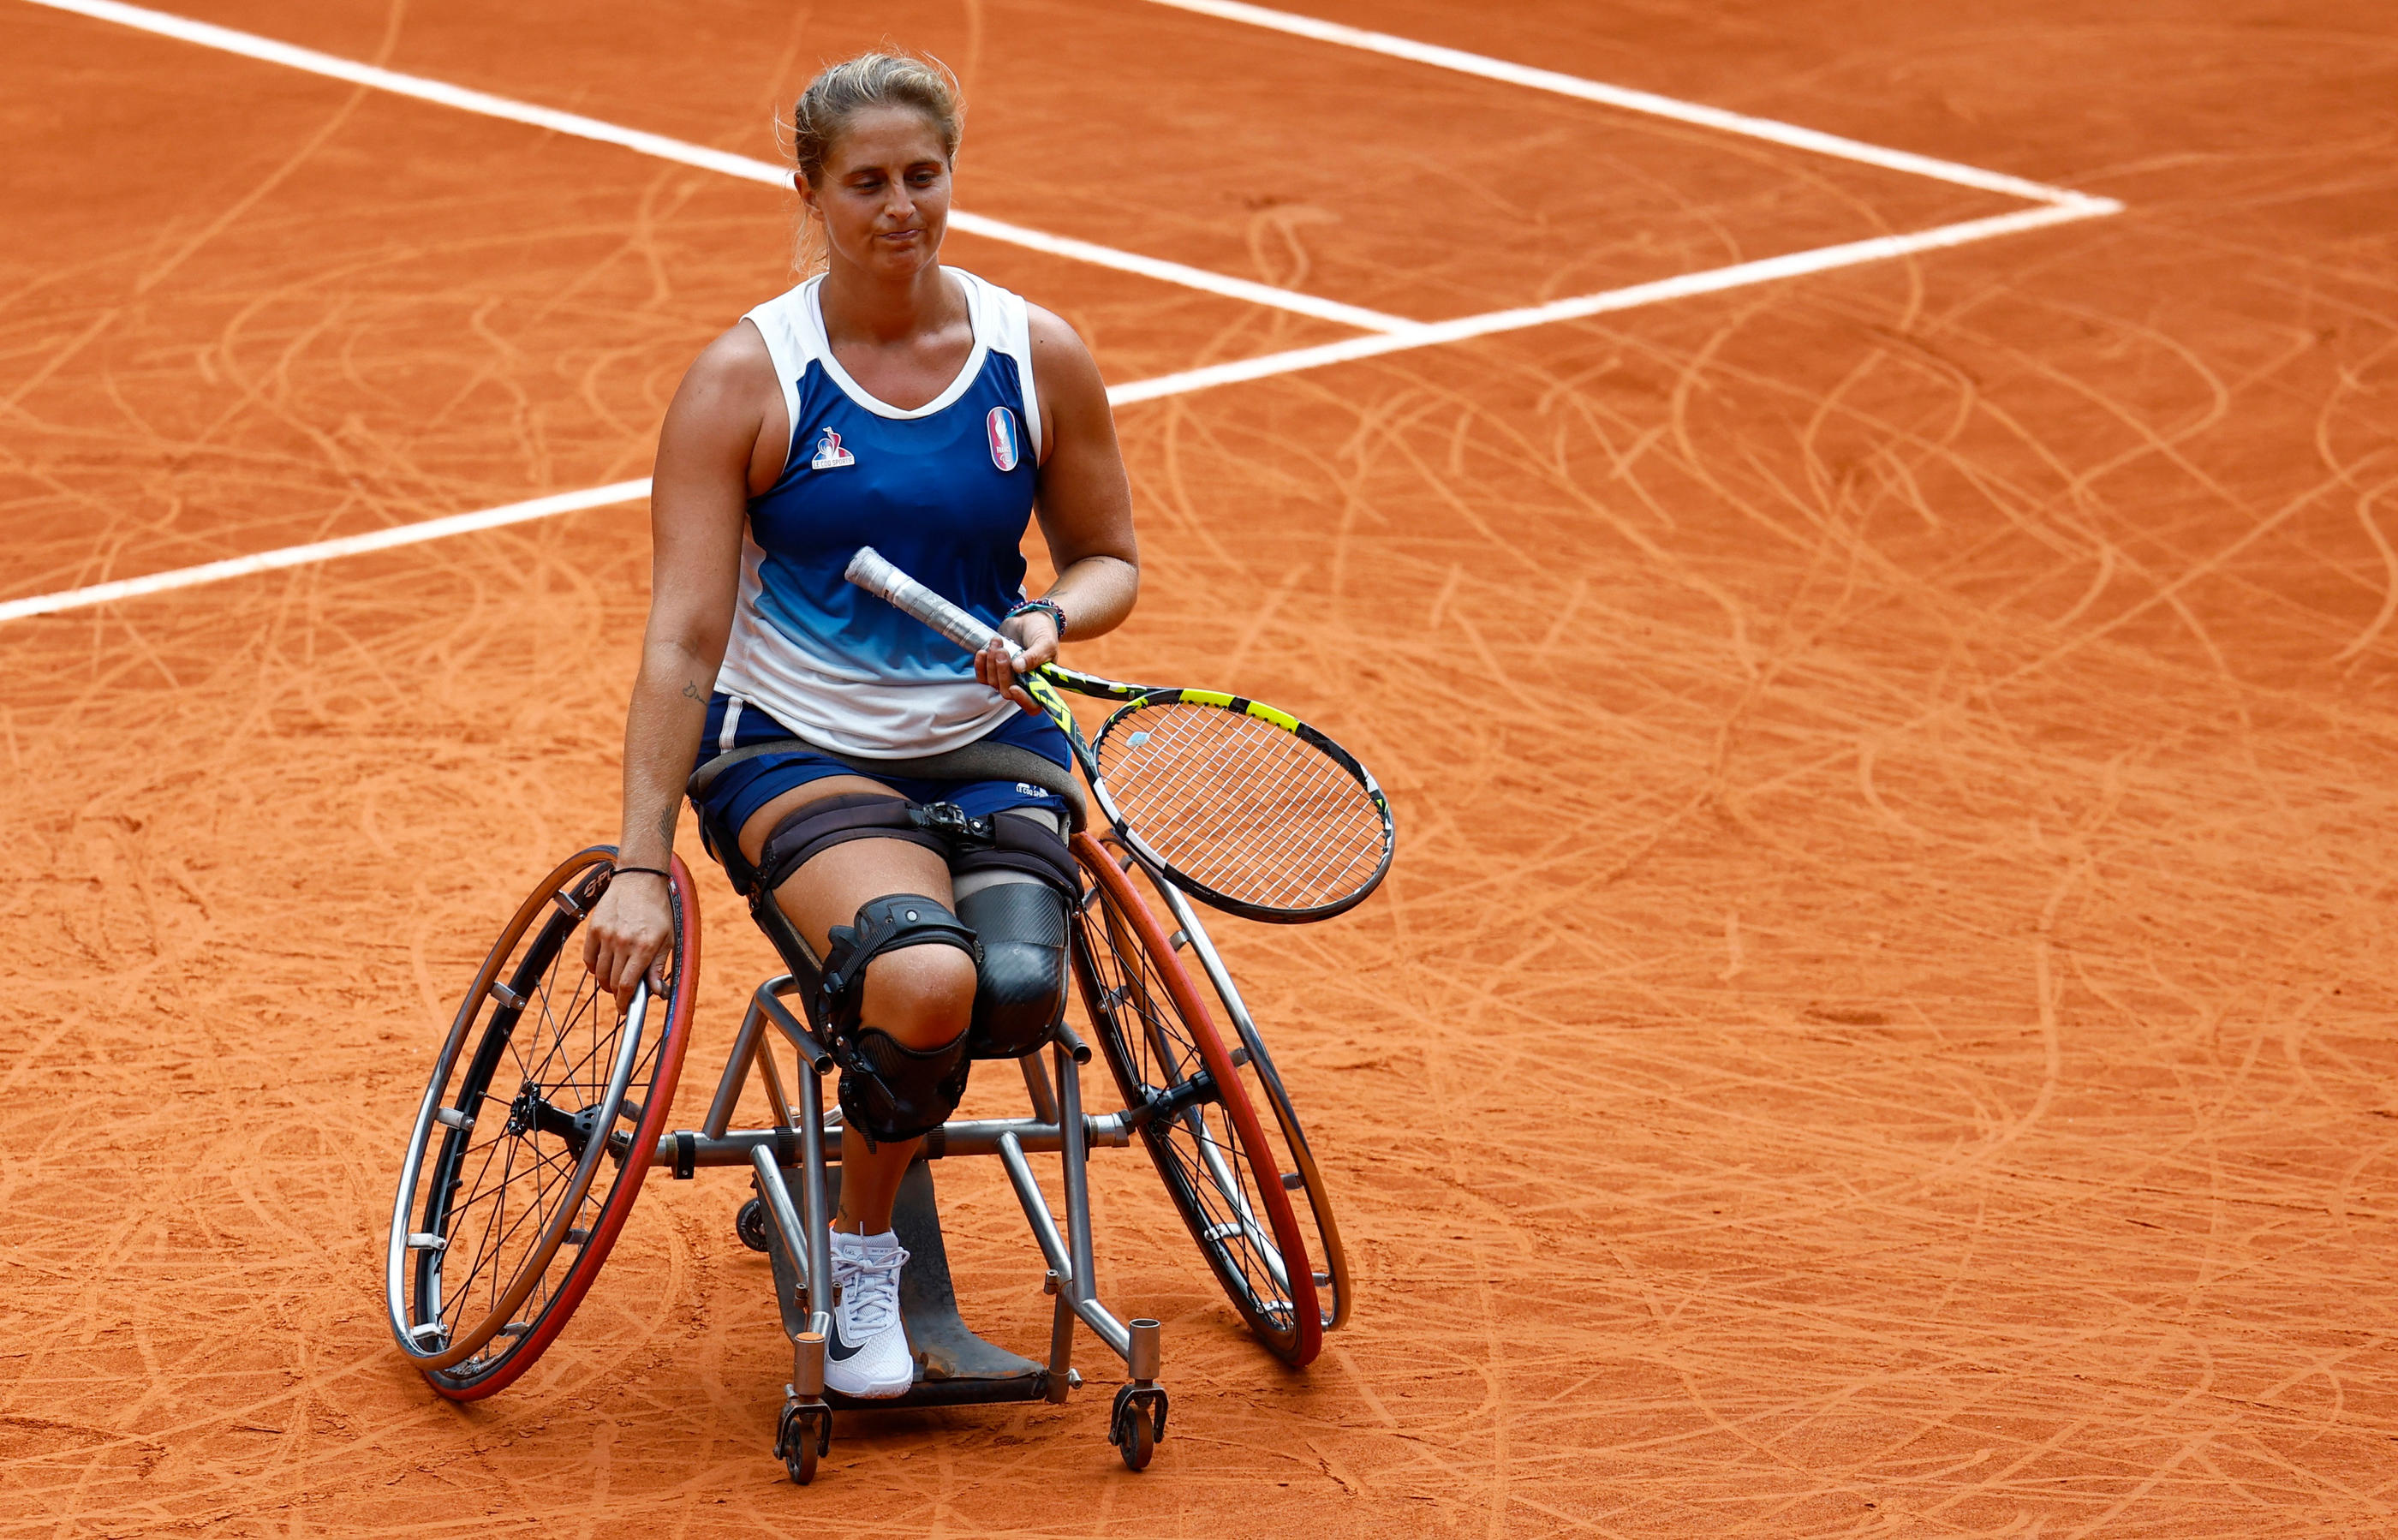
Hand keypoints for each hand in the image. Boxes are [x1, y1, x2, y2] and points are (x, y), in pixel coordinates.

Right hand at [581, 871, 673, 996]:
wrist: (639, 880)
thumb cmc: (657, 911)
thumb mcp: (667, 939)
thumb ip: (658, 967)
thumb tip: (658, 993)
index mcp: (643, 947)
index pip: (627, 985)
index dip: (624, 1002)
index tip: (624, 1009)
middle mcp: (623, 942)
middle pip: (612, 982)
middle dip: (616, 994)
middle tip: (623, 994)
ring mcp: (606, 935)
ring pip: (599, 973)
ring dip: (606, 982)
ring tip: (614, 980)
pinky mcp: (593, 929)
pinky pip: (589, 959)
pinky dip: (595, 968)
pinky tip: (604, 967)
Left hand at [978, 610, 1058, 715]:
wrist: (1030, 619)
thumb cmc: (1042, 632)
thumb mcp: (1045, 643)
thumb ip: (1035, 656)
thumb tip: (1018, 667)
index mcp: (1040, 684)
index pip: (1032, 706)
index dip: (1022, 701)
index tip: (1014, 687)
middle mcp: (1023, 685)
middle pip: (1007, 692)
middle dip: (1002, 672)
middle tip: (1002, 651)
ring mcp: (1007, 679)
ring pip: (993, 683)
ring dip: (991, 663)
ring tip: (997, 642)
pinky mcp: (994, 671)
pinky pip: (982, 677)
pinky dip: (980, 665)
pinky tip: (983, 651)